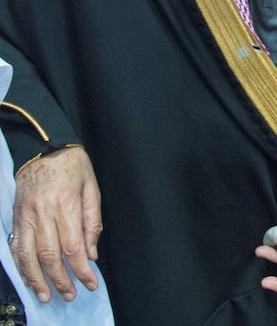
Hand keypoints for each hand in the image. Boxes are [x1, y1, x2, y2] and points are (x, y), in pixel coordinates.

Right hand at [11, 146, 101, 302]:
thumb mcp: (92, 186)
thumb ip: (93, 220)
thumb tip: (91, 253)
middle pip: (50, 255)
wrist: (44, 148)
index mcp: (66, 203)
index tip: (90, 283)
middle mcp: (43, 212)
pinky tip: (30, 278)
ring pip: (29, 256)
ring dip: (38, 280)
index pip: (74, 246)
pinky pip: (17, 247)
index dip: (81, 269)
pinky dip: (22, 266)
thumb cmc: (73, 165)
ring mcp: (26, 216)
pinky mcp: (17, 217)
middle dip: (61, 279)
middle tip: (71, 295)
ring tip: (47, 295)